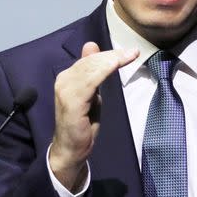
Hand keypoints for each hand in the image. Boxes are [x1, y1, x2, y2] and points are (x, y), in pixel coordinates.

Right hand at [50, 41, 138, 190]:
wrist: (70, 149)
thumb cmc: (82, 124)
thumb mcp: (90, 94)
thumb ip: (92, 73)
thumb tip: (92, 47)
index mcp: (67, 78)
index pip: (90, 60)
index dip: (109, 53)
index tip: (130, 51)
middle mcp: (63, 80)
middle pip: (91, 62)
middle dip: (113, 55)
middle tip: (133, 52)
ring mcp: (65, 90)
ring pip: (91, 68)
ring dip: (111, 60)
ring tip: (128, 56)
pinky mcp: (71, 101)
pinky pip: (89, 81)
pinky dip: (103, 71)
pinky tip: (115, 64)